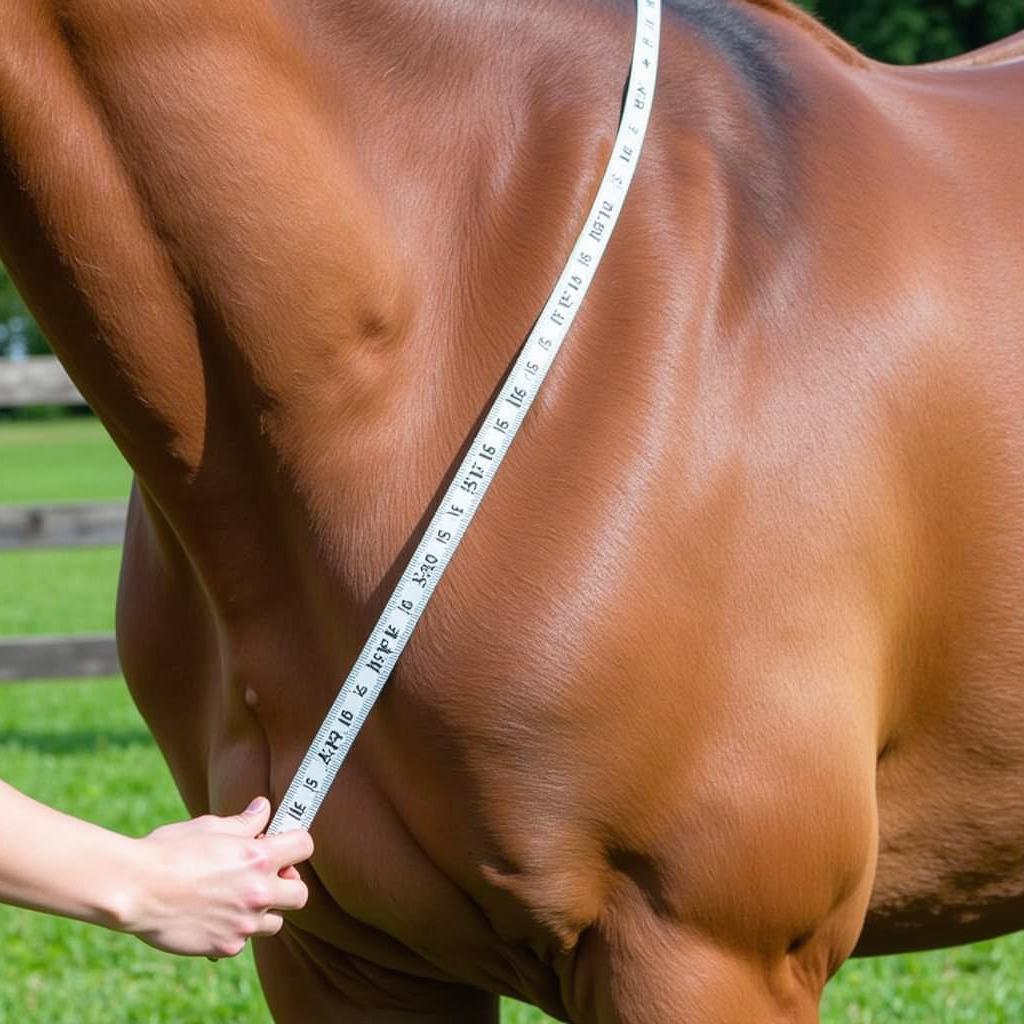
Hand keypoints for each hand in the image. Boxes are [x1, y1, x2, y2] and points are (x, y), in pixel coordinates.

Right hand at [123, 797, 313, 957]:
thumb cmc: (169, 851)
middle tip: (263, 876)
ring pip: (275, 922)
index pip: (304, 846)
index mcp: (258, 857)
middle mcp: (258, 892)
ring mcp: (243, 924)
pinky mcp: (224, 946)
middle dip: (286, 883)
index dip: (294, 842)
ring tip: (234, 898)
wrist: (134, 889)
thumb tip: (263, 808)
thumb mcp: (210, 827)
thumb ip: (244, 822)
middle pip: (300, 893)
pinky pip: (242, 941)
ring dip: (262, 911)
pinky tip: (210, 917)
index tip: (281, 843)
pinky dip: (232, 931)